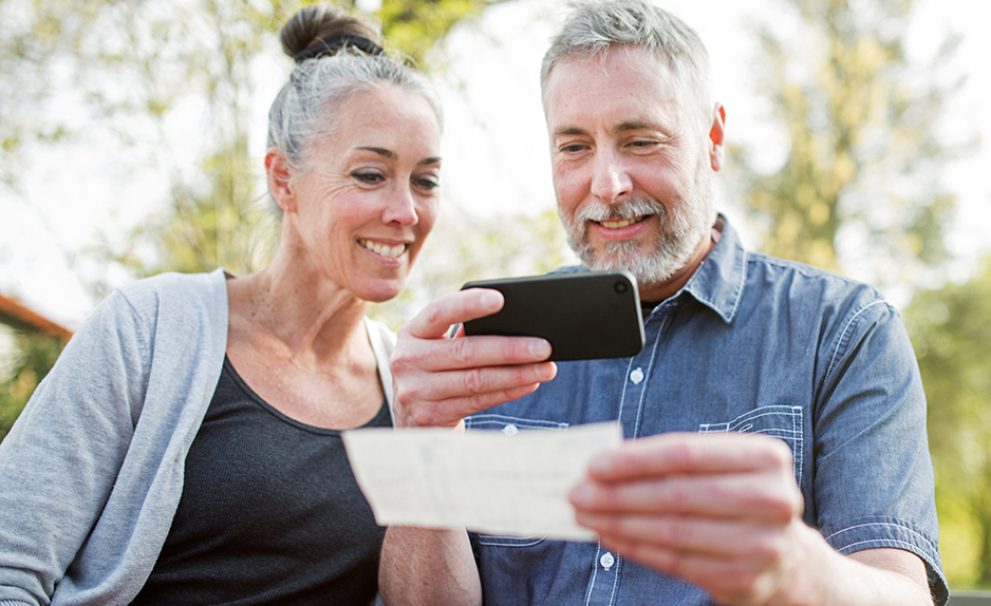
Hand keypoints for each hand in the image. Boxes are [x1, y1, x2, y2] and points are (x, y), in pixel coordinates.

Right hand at [390, 287, 556, 428]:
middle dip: (510, 348)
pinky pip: (477, 401)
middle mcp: (407, 360)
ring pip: (476, 380)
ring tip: (545, 368)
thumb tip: (516, 326)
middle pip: (465, 351)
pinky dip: (508, 391)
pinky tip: (529, 383)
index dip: (468, 304)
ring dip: (517, 374)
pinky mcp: (430, 417)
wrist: (412, 418)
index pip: (439, 312)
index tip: (500, 299)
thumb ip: (463, 335)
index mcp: (412, 332)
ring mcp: (415, 392)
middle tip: (544, 346)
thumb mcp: (437, 349)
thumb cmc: (436, 372)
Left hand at [570, 432, 809, 604]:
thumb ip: (672, 461)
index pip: (686, 453)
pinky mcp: (744, 579)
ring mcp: (762, 544)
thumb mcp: (721, 467)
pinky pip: (675, 562)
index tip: (593, 464)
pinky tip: (609, 536)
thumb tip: (603, 462)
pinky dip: (635, 547)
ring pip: (672, 531)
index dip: (636, 459)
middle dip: (618, 493)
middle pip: (677, 494)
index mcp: (766, 457)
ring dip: (619, 522)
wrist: (788, 558)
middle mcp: (772, 499)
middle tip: (577, 493)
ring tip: (586, 515)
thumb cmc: (738, 497)